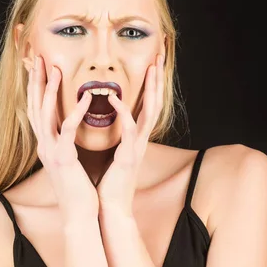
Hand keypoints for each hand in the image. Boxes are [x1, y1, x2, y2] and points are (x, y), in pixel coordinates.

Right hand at [27, 55, 99, 224]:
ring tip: (55, 69)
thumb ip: (65, 145)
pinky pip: (68, 129)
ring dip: (50, 90)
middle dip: (36, 81)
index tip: (40, 68)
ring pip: (45, 114)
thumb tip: (68, 132)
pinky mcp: (63, 159)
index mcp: (47, 145)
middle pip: (35, 107)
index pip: (38, 111)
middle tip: (38, 58)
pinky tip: (86, 98)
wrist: (79, 215)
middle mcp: (44, 146)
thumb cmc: (78, 189)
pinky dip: (76, 112)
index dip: (37, 89)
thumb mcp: (69, 162)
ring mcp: (51, 152)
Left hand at [96, 54, 164, 216]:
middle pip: (155, 104)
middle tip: (159, 57)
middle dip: (158, 81)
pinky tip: (115, 97)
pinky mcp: (129, 157)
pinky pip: (130, 130)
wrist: (109, 209)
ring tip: (152, 68)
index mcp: (135, 140)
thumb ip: (114, 139)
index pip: (146, 107)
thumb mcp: (112, 156)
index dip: (151, 86)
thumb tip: (107, 125)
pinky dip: (124, 112)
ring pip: (150, 113)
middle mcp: (140, 141)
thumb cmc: (108, 183)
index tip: (151, 65)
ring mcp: (137, 148)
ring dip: (152, 89)